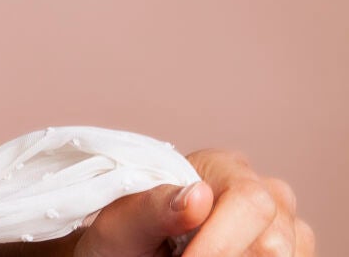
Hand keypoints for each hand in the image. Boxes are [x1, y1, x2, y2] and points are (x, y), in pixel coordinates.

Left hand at [74, 148, 310, 256]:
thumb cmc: (123, 238)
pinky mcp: (293, 253)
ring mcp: (286, 227)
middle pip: (272, 243)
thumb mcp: (122, 224)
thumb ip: (153, 208)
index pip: (249, 203)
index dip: (221, 245)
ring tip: (189, 256)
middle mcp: (266, 192)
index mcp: (224, 167)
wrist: (125, 255)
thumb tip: (198, 195)